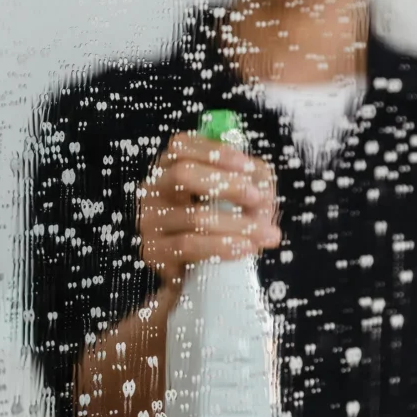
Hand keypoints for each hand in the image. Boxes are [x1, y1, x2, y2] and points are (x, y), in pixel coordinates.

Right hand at [138, 131, 279, 291]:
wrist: (195, 270)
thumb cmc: (218, 223)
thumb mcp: (236, 195)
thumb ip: (251, 182)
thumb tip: (262, 190)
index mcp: (169, 165)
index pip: (183, 146)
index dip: (217, 153)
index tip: (249, 166)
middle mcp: (153, 188)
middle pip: (184, 174)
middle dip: (227, 185)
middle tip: (258, 199)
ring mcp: (149, 220)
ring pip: (194, 216)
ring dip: (237, 224)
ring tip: (266, 234)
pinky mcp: (154, 251)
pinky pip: (189, 246)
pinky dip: (222, 246)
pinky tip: (245, 248)